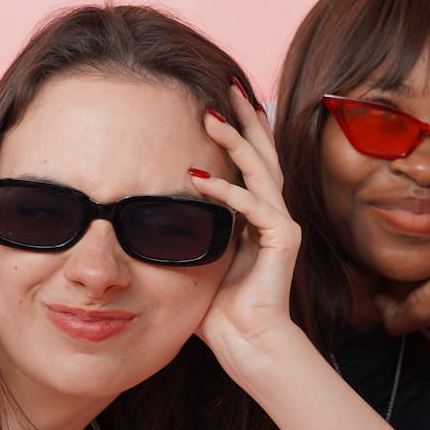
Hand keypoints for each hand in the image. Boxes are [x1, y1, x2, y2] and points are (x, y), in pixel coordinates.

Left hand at [191, 85, 299, 351]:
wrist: (249, 344)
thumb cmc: (221, 312)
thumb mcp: (195, 260)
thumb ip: (185, 233)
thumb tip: (145, 216)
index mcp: (256, 217)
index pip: (251, 163)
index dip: (239, 131)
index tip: (221, 101)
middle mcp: (274, 214)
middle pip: (264, 153)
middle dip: (245, 118)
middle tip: (229, 85)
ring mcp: (282, 225)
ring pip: (261, 169)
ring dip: (235, 141)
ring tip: (210, 117)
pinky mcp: (284, 240)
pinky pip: (254, 206)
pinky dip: (227, 192)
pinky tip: (199, 181)